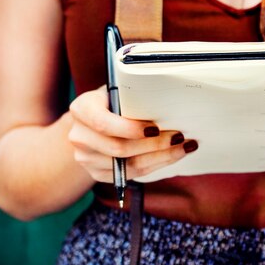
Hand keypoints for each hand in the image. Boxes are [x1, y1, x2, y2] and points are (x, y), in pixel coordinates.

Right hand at [68, 86, 197, 181]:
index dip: (130, 129)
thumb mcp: (119, 90)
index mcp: (82, 109)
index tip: (155, 128)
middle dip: (154, 144)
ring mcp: (86, 159)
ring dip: (161, 157)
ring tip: (184, 146)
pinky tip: (173, 156)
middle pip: (119, 148)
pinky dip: (156, 165)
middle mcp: (79, 136)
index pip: (103, 123)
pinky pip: (132, 174)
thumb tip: (167, 101)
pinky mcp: (98, 174)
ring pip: (129, 165)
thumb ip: (134, 94)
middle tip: (179, 136)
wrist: (93, 120)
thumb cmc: (114, 100)